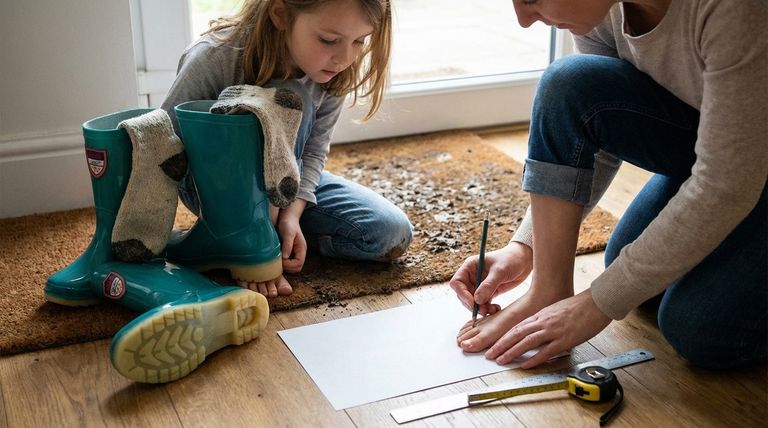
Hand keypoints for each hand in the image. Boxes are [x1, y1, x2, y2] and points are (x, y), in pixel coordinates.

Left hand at [277, 199, 307, 272]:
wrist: (287, 218)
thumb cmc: (288, 224)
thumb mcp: (288, 233)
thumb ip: (287, 245)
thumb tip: (285, 257)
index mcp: (302, 249)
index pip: (299, 264)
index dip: (289, 265)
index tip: (281, 260)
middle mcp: (299, 253)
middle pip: (296, 268)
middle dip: (287, 267)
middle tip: (277, 261)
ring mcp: (294, 254)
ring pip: (291, 267)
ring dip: (284, 266)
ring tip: (276, 259)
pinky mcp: (289, 253)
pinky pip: (287, 263)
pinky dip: (282, 263)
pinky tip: (275, 258)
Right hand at [449, 241, 532, 315]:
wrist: (525, 261)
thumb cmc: (511, 259)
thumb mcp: (500, 271)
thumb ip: (488, 285)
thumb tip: (477, 300)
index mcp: (470, 267)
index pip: (457, 283)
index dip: (462, 294)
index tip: (473, 303)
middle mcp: (472, 276)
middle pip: (463, 295)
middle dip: (472, 305)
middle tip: (484, 311)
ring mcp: (480, 285)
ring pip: (473, 302)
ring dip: (481, 309)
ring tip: (493, 310)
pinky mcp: (488, 292)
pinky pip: (483, 304)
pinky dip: (488, 308)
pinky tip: (497, 308)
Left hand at [485, 289, 610, 367]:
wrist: (595, 303)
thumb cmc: (578, 306)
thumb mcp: (555, 310)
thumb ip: (544, 320)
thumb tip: (535, 331)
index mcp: (540, 315)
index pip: (517, 327)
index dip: (504, 337)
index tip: (494, 344)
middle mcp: (543, 322)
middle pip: (517, 334)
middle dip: (501, 345)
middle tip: (489, 354)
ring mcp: (553, 331)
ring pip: (526, 342)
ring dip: (511, 352)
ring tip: (500, 360)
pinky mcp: (564, 340)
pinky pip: (546, 351)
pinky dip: (534, 359)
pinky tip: (524, 364)